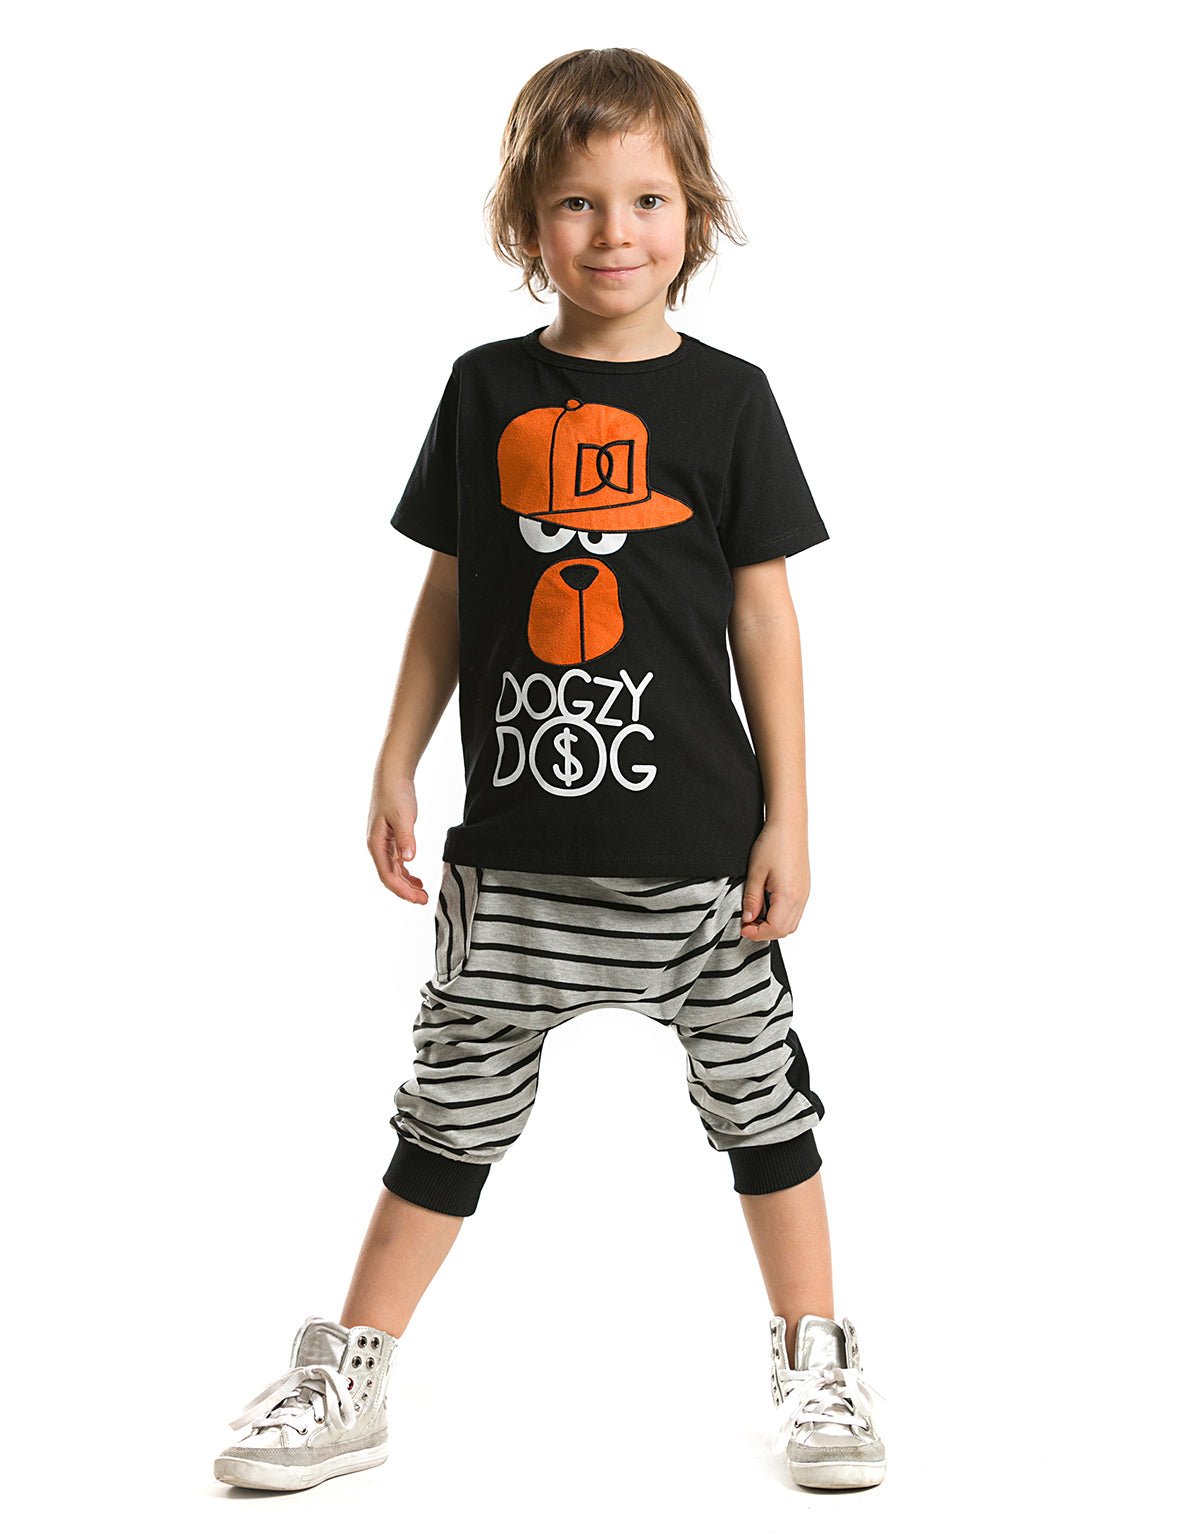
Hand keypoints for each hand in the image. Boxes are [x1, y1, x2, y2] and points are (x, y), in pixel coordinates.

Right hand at [367, 771, 428, 903]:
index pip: (387, 876)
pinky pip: (396, 862)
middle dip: (406, 891)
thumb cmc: (395, 793)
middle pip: (390, 877)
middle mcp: (377, 846)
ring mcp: (383, 843)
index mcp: (376, 844)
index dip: (402, 890)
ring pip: (393, 871)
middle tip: (425, 900)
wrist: (392, 775)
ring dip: (407, 884)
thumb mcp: (404, 816)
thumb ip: (406, 838)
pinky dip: (406, 872)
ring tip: (423, 893)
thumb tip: (408, 860)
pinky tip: (416, 878)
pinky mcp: (390, 838)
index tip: (419, 899)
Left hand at [740, 821, 809, 939]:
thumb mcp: (755, 873)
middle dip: (764, 932)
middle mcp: (800, 898)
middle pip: (785, 930)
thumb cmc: (773, 843)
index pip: (775, 929)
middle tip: (747, 924)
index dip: (757, 933)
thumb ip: (751, 899)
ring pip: (791, 923)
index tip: (742, 928)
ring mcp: (804, 894)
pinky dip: (781, 917)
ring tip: (755, 916)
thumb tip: (748, 918)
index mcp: (789, 896)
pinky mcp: (804, 889)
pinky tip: (767, 907)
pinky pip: (795, 912)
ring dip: (773, 926)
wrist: (789, 825)